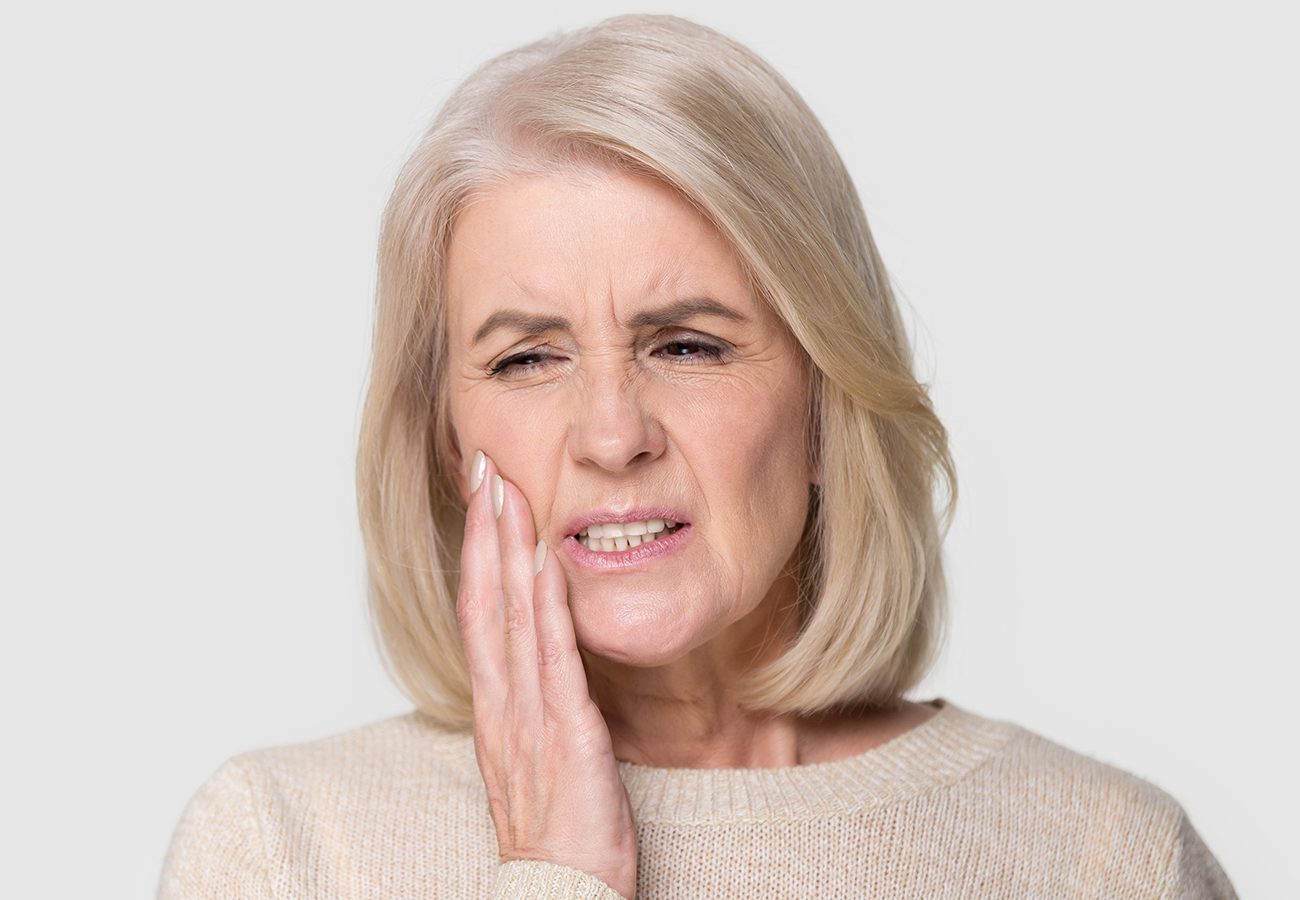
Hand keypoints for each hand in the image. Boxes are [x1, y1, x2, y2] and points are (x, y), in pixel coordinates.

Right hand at [457, 450, 637, 897]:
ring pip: (511, 617)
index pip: (479, 611)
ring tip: (509, 490)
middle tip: (483, 467)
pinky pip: (554, 661)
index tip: (482, 497)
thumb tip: (541, 661)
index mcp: (495, 708)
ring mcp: (529, 718)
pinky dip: (547, 607)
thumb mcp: (535, 757)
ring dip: (509, 549)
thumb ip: (535, 705)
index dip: (477, 550)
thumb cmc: (555, 834)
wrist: (558, 896)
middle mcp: (502, 704)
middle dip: (484, 529)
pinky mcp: (567, 736)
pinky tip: (548, 562)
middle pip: (485, 600)